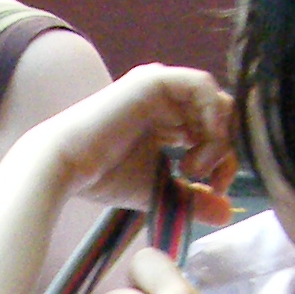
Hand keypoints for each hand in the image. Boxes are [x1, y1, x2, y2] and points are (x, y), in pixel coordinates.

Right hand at [26, 64, 238, 214]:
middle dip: (225, 150)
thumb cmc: (104, 177)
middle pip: (222, 115)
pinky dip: (210, 113)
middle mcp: (168, 99)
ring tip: (194, 167)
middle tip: (211, 181)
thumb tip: (228, 213)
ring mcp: (162, 86)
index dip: (225, 159)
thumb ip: (193, 198)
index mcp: (169, 119)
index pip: (216, 130)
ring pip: (217, 101)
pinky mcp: (155, 80)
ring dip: (218, 136)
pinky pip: (201, 85)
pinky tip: (197, 144)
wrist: (66, 166)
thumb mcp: (160, 190)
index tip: (215, 189)